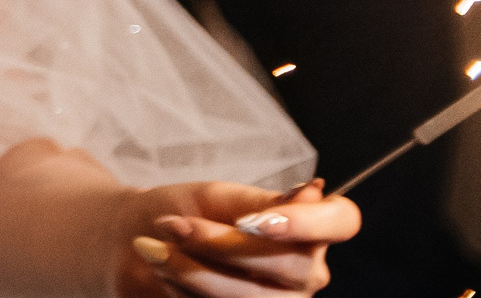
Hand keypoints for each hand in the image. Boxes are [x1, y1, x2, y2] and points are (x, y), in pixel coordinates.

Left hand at [114, 178, 356, 295]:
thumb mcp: (217, 198)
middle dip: (220, 245)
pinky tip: (163, 272)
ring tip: (152, 248)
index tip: (249, 221)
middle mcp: (305, 272)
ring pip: (252, 297)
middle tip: (171, 225)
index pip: (342, 220)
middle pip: (292, 264)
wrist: (137, 240)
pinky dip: (183, 290)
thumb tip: (312, 193)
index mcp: (307, 228)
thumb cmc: (183, 211)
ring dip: (191, 271)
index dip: (307, 222)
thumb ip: (261, 201)